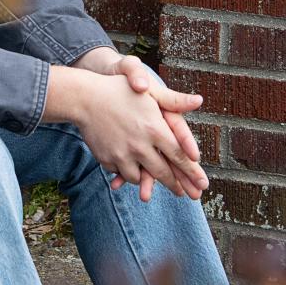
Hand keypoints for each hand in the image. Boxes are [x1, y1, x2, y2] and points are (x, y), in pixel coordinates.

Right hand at [46, 65, 206, 203]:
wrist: (83, 98)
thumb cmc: (119, 90)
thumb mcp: (149, 92)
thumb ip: (174, 100)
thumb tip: (200, 100)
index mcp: (154, 128)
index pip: (179, 155)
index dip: (192, 171)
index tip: (202, 183)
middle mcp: (140, 145)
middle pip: (162, 171)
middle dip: (175, 184)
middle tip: (186, 194)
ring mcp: (121, 154)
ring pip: (139, 178)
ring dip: (148, 180)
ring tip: (153, 182)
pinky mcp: (106, 159)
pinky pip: (121, 173)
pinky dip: (126, 173)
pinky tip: (131, 172)